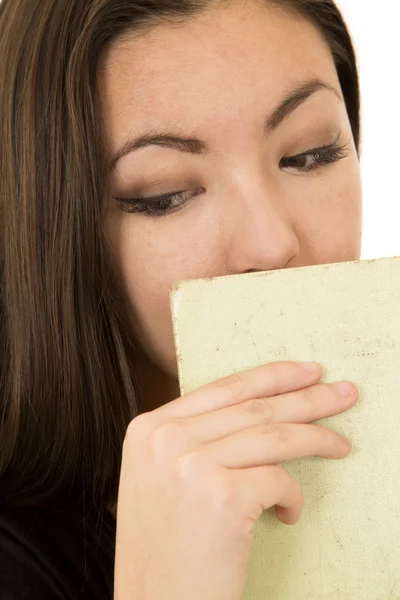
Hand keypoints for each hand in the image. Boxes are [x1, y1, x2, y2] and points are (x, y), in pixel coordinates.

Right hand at [114, 361, 356, 599]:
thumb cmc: (164, 550)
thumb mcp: (161, 479)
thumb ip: (194, 439)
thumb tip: (257, 412)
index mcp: (148, 428)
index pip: (223, 388)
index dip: (271, 377)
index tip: (305, 373)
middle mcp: (166, 439)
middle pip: (253, 406)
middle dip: (306, 397)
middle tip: (342, 393)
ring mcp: (190, 464)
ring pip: (273, 436)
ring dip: (316, 437)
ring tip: (341, 444)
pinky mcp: (221, 496)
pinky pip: (278, 481)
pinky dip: (292, 496)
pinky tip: (289, 512)